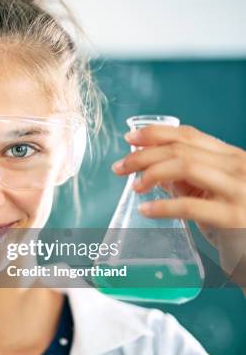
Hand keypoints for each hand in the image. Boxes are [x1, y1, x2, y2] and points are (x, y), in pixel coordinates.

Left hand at [111, 124, 245, 288]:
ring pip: (186, 167)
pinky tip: (147, 210)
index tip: (130, 138)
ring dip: (152, 173)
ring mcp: (239, 190)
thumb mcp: (216, 192)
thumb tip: (153, 170)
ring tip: (135, 186)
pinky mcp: (234, 217)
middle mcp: (238, 167)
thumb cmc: (239, 220)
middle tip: (120, 167)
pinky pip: (190, 206)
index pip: (189, 135)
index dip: (155, 134)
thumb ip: (189, 180)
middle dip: (144, 155)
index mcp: (232, 157)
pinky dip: (162, 206)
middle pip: (181, 149)